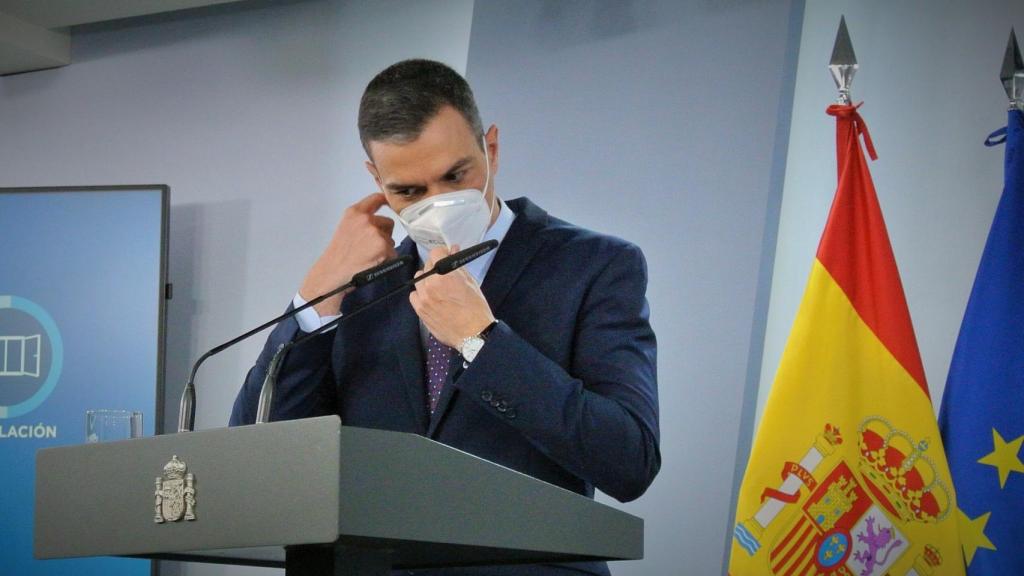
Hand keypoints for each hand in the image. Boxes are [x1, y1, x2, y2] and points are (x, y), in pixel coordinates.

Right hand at [299, 192, 396, 315]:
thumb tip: (379, 220)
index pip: (376, 198)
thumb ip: (361, 221)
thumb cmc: (338, 254)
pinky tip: (372, 262)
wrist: (333, 272)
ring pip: (391, 239)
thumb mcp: (346, 228)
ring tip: (368, 255)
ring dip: (385, 248)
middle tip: (369, 247)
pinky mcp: (383, 246)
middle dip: (384, 234)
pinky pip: (393, 252)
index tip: (390, 203)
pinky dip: (387, 259)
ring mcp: (375, 232)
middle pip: (388, 222)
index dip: (386, 200)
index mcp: (354, 212)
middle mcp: (365, 219)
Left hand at [410, 247, 494, 347]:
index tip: (447, 256)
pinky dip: (420, 294)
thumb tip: (453, 250)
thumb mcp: (471, 282)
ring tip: (438, 287)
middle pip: (427, 266)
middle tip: (446, 274)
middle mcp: (430, 284)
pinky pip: (413, 295)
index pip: (436, 253)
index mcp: (445, 274)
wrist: (473, 334)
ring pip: (418, 279)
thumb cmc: (476, 308)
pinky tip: (430, 298)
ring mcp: (423, 298)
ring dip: (427, 280)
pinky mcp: (419, 310)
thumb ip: (458, 265)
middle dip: (437, 267)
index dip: (443, 253)